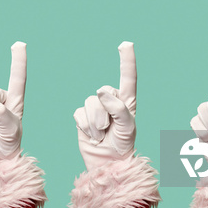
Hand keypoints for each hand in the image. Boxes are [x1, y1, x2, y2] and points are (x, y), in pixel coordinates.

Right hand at [73, 42, 136, 170]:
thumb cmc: (123, 146)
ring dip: (94, 122)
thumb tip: (101, 91)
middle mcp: (111, 101)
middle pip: (102, 92)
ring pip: (89, 102)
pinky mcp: (82, 116)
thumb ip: (118, 108)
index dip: (126, 60)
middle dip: (103, 112)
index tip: (126, 44)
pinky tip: (91, 135)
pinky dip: (85, 126)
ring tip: (100, 134)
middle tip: (108, 129)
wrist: (107, 163)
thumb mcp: (128, 127)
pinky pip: (79, 113)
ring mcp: (95, 108)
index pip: (128, 77)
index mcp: (127, 101)